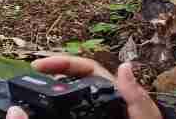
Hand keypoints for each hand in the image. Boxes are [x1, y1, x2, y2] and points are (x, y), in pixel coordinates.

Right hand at [27, 57, 160, 118]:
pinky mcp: (87, 116)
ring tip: (32, 89)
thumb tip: (125, 66)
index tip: (40, 65)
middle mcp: (102, 97)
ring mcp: (94, 110)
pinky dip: (52, 107)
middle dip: (50, 72)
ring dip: (49, 88)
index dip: (62, 62)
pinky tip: (41, 110)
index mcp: (114, 91)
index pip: (85, 68)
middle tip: (30, 73)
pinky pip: (65, 110)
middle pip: (71, 77)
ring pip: (67, 93)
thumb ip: (136, 97)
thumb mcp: (144, 116)